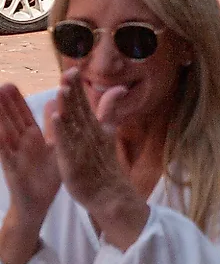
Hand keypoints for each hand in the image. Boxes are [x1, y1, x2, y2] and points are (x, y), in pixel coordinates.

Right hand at [0, 82, 59, 257]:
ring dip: (0, 119)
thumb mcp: (54, 147)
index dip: (17, 101)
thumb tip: (55, 104)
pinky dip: (1, 143)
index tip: (10, 84)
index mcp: (32, 138)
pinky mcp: (12, 169)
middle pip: (11, 121)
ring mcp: (14, 155)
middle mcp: (21, 144)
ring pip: (5, 134)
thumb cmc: (47, 175)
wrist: (40, 203)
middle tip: (0, 86)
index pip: (23, 115)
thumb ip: (55, 126)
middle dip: (5, 104)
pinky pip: (5, 155)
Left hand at [50, 77, 146, 249]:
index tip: (72, 70)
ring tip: (62, 90)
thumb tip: (119, 89)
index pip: (85, 103)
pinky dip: (62, 130)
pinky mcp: (74, 161)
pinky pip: (66, 144)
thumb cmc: (104, 165)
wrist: (109, 193)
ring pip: (73, 124)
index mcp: (95, 127)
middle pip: (80, 109)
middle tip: (69, 73)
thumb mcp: (108, 134)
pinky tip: (56, 118)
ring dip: (68, 107)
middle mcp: (89, 134)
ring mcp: (82, 148)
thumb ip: (110, 110)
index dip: (78, 87)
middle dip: (74, 91)